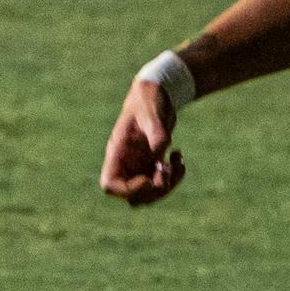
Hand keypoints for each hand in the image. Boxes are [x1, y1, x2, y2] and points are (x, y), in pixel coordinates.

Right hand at [101, 69, 185, 204]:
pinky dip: (174, 176)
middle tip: (167, 172)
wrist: (156, 93)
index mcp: (117, 152)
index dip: (128, 190)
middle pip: (133, 197)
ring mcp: (138, 165)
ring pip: (150, 194)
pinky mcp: (151, 164)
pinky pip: (162, 182)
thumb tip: (161, 154)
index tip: (148, 179)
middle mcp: (125, 163)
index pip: (110, 184)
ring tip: (178, 164)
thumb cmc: (148, 99)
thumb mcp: (151, 112)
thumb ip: (156, 132)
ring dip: (168, 185)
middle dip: (154, 191)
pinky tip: (179, 157)